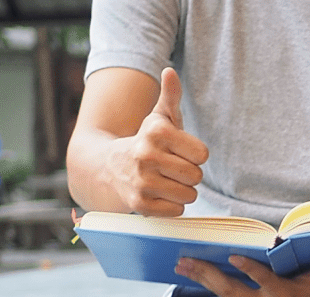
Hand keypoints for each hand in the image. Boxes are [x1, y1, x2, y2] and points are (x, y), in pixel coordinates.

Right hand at [105, 68, 209, 215]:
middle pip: (197, 176)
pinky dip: (171, 206)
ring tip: (164, 181)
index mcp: (156, 132)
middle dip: (188, 174)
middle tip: (170, 169)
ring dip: (181, 191)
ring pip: (190, 195)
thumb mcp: (158, 118)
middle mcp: (146, 155)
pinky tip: (157, 195)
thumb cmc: (145, 142)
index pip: (203, 154)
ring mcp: (142, 181)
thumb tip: (170, 72)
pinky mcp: (139, 204)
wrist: (106, 169)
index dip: (194, 155)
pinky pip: (177, 211)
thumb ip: (170, 96)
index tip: (179, 152)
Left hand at [175, 250, 309, 296]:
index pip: (266, 281)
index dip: (250, 270)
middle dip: (208, 274)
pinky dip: (211, 286)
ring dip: (202, 280)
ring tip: (182, 266)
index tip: (233, 257)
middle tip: (186, 260)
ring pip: (225, 295)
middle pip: (233, 290)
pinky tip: (196, 275)